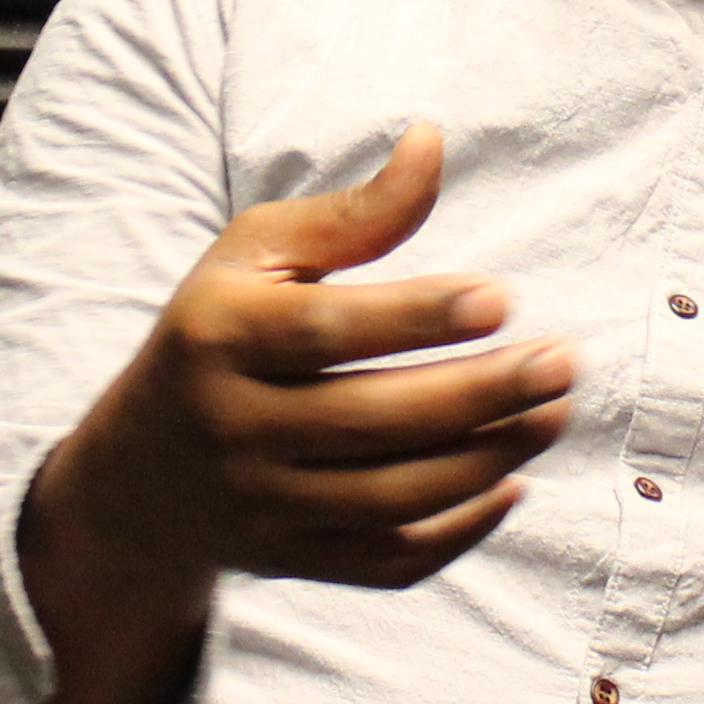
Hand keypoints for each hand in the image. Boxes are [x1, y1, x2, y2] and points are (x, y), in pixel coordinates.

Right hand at [43, 121, 575, 593]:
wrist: (140, 472)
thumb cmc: (220, 331)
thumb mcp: (257, 256)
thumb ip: (351, 214)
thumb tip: (431, 142)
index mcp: (215, 337)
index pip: (326, 331)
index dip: (418, 316)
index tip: (503, 298)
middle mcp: (229, 427)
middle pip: (371, 421)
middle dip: (482, 393)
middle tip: (563, 362)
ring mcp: (259, 505)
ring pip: (390, 496)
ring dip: (488, 458)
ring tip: (553, 414)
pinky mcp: (289, 561)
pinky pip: (386, 560)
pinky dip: (458, 531)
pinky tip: (511, 481)